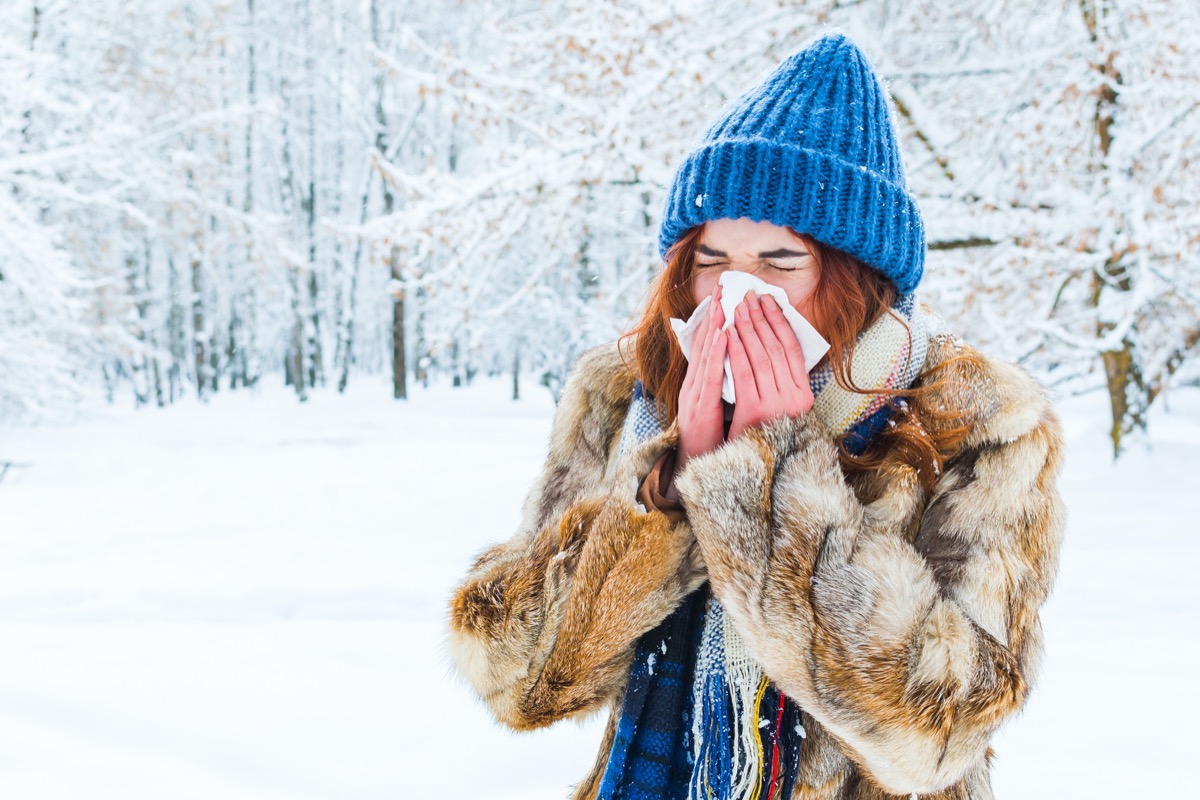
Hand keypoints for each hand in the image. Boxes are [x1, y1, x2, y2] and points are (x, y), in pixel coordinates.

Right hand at [675, 285, 726, 473]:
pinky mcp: (700, 408)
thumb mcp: (714, 410)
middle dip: (714, 314)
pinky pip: (710, 375)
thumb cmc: (707, 443)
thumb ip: (719, 389)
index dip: (715, 320)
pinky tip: (724, 335)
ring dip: (715, 325)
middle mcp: (694, 385)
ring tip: (723, 302)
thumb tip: (733, 368)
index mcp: (699, 385)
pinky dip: (717, 353)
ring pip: (706, 354)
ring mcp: (695, 395)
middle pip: (704, 343)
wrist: (693, 470)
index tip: (723, 297)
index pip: (708, 346)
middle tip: (722, 286)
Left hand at [728, 293, 812, 439]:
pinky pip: (744, 374)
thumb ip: (781, 383)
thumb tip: (772, 345)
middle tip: (747, 296)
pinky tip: (727, 334)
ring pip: (761, 357)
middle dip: (761, 319)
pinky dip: (736, 351)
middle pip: (776, 348)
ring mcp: (776, 405)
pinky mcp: (755, 412)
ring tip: (736, 308)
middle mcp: (795, 399)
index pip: (793, 349)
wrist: (752, 468)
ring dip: (747, 329)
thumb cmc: (763, 434)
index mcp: (804, 396)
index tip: (768, 301)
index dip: (780, 322)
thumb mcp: (780, 408)